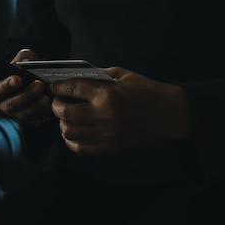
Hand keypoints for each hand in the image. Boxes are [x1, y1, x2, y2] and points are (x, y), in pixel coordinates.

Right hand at [0, 49, 53, 124]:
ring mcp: (9, 109)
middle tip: (20, 79)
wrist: (44, 88)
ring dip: (28, 100)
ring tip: (43, 94)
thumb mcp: (26, 59)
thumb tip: (25, 64)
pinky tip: (48, 105)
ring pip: (15, 108)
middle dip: (8, 86)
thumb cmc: (29, 71)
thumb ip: (24, 57)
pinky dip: (40, 112)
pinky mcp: (23, 118)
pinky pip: (30, 118)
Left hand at [51, 66, 191, 155]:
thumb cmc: (146, 91)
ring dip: (62, 124)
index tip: (54, 87)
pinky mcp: (110, 148)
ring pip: (69, 132)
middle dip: (56, 106)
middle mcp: (103, 115)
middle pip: (65, 113)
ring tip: (65, 118)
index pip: (71, 89)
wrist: (170, 114)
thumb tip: (72, 78)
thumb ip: (97, 76)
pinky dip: (70, 141)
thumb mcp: (123, 75)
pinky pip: (80, 148)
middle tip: (57, 102)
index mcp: (107, 94)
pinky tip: (71, 133)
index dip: (58, 87)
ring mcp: (106, 134)